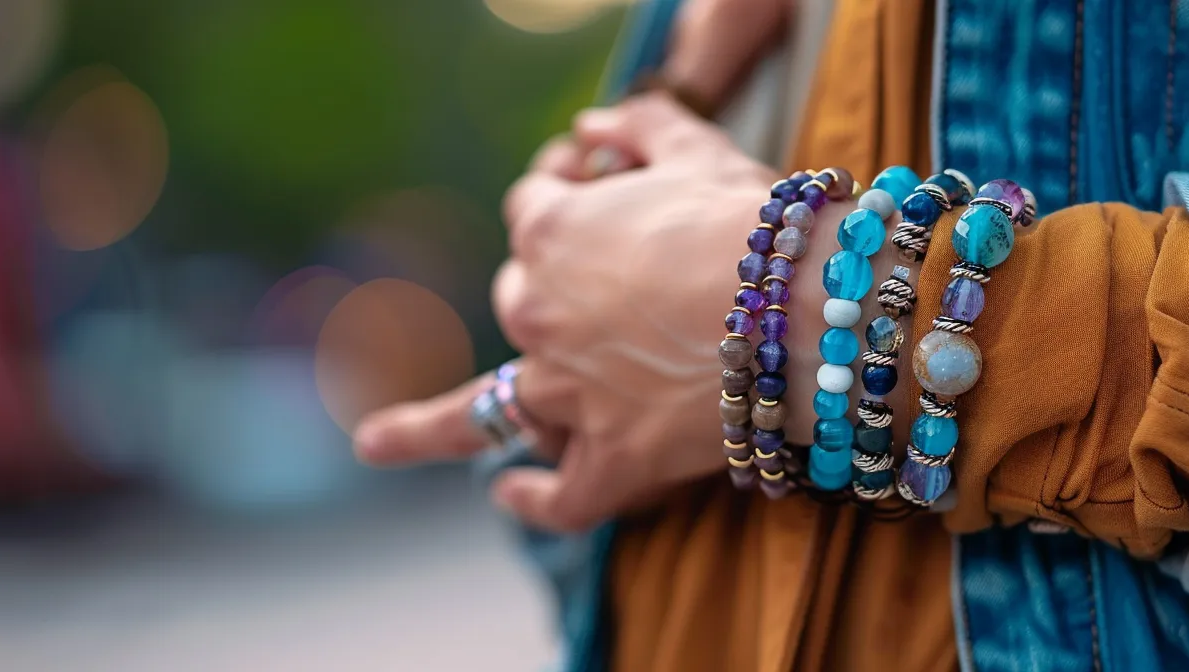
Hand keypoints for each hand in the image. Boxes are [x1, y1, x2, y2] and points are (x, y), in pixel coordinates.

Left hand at [354, 93, 841, 530]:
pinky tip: (509, 493)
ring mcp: (570, 393)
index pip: (532, 210)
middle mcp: (541, 313)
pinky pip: (561, 495)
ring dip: (423, 428)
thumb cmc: (757, 224)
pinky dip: (532, 499)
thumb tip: (590, 132)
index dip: (561, 199)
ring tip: (378, 441)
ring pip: (490, 412)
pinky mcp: (617, 458)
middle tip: (598, 295)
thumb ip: (638, 128)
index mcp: (553, 231)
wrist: (810, 309)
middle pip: (519, 302)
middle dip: (545, 296)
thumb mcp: (696, 149)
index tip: (588, 193)